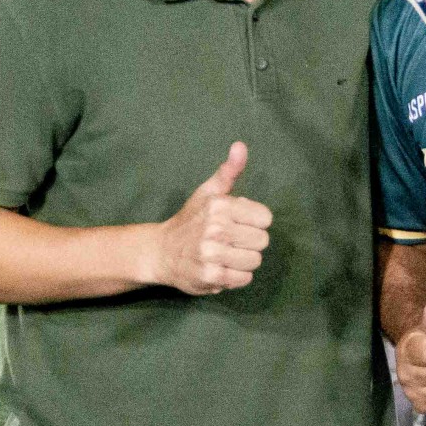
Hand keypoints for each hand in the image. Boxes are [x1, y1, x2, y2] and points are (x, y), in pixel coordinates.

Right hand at [142, 142, 272, 295]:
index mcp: (220, 205)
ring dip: (242, 261)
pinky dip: (235, 277)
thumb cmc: (190, 220)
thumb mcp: (208, 192)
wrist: (161, 252)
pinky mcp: (211, 276)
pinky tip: (220, 268)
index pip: (265, 218)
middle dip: (249, 243)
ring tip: (224, 256)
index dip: (253, 222)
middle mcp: (216, 228)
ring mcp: (212, 253)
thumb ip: (229, 171)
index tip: (237, 223)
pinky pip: (244, 279)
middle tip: (229, 241)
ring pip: (255, 261)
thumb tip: (241, 146)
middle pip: (262, 241)